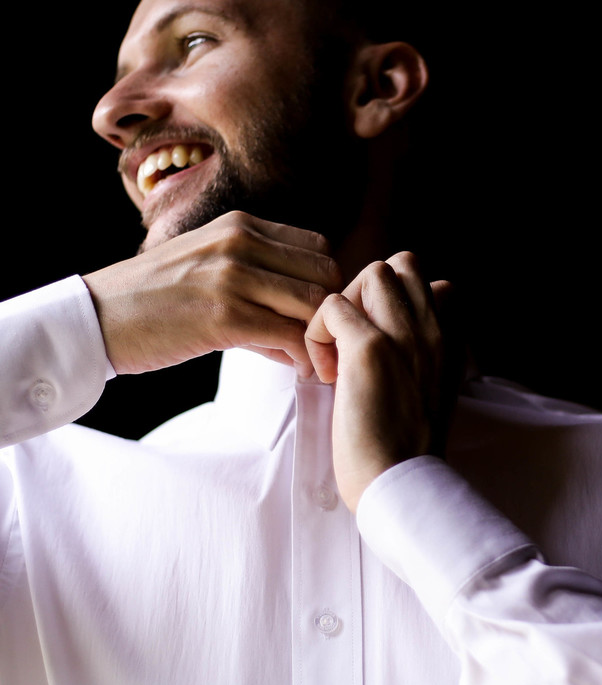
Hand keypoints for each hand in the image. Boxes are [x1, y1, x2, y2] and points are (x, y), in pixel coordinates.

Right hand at [81, 210, 342, 376]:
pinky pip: (289, 335)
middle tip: (326, 345)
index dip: (328, 285)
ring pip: (313, 305)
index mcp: (240, 225)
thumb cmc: (153, 298)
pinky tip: (296, 371)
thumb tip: (301, 318)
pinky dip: (303, 358)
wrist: (96, 317)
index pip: (318, 249)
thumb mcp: (206, 263)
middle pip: (326, 275)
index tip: (322, 318)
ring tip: (313, 361)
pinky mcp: (223, 315)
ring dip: (322, 340)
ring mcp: (232, 276)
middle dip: (333, 314)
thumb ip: (255, 278)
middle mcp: (240, 242)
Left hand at [305, 252, 457, 512]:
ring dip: (345, 307)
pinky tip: (326, 372)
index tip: (381, 342)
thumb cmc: (407, 449)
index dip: (397, 302)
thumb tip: (384, 334)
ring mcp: (406, 337)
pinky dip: (318, 333)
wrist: (402, 485)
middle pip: (401, 265)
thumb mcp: (432, 391)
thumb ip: (421, 356)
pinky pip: (331, 306)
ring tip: (339, 353)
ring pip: (370, 273)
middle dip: (368, 294)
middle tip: (353, 341)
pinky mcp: (371, 352)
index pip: (433, 282)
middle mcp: (437, 331)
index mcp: (453, 341)